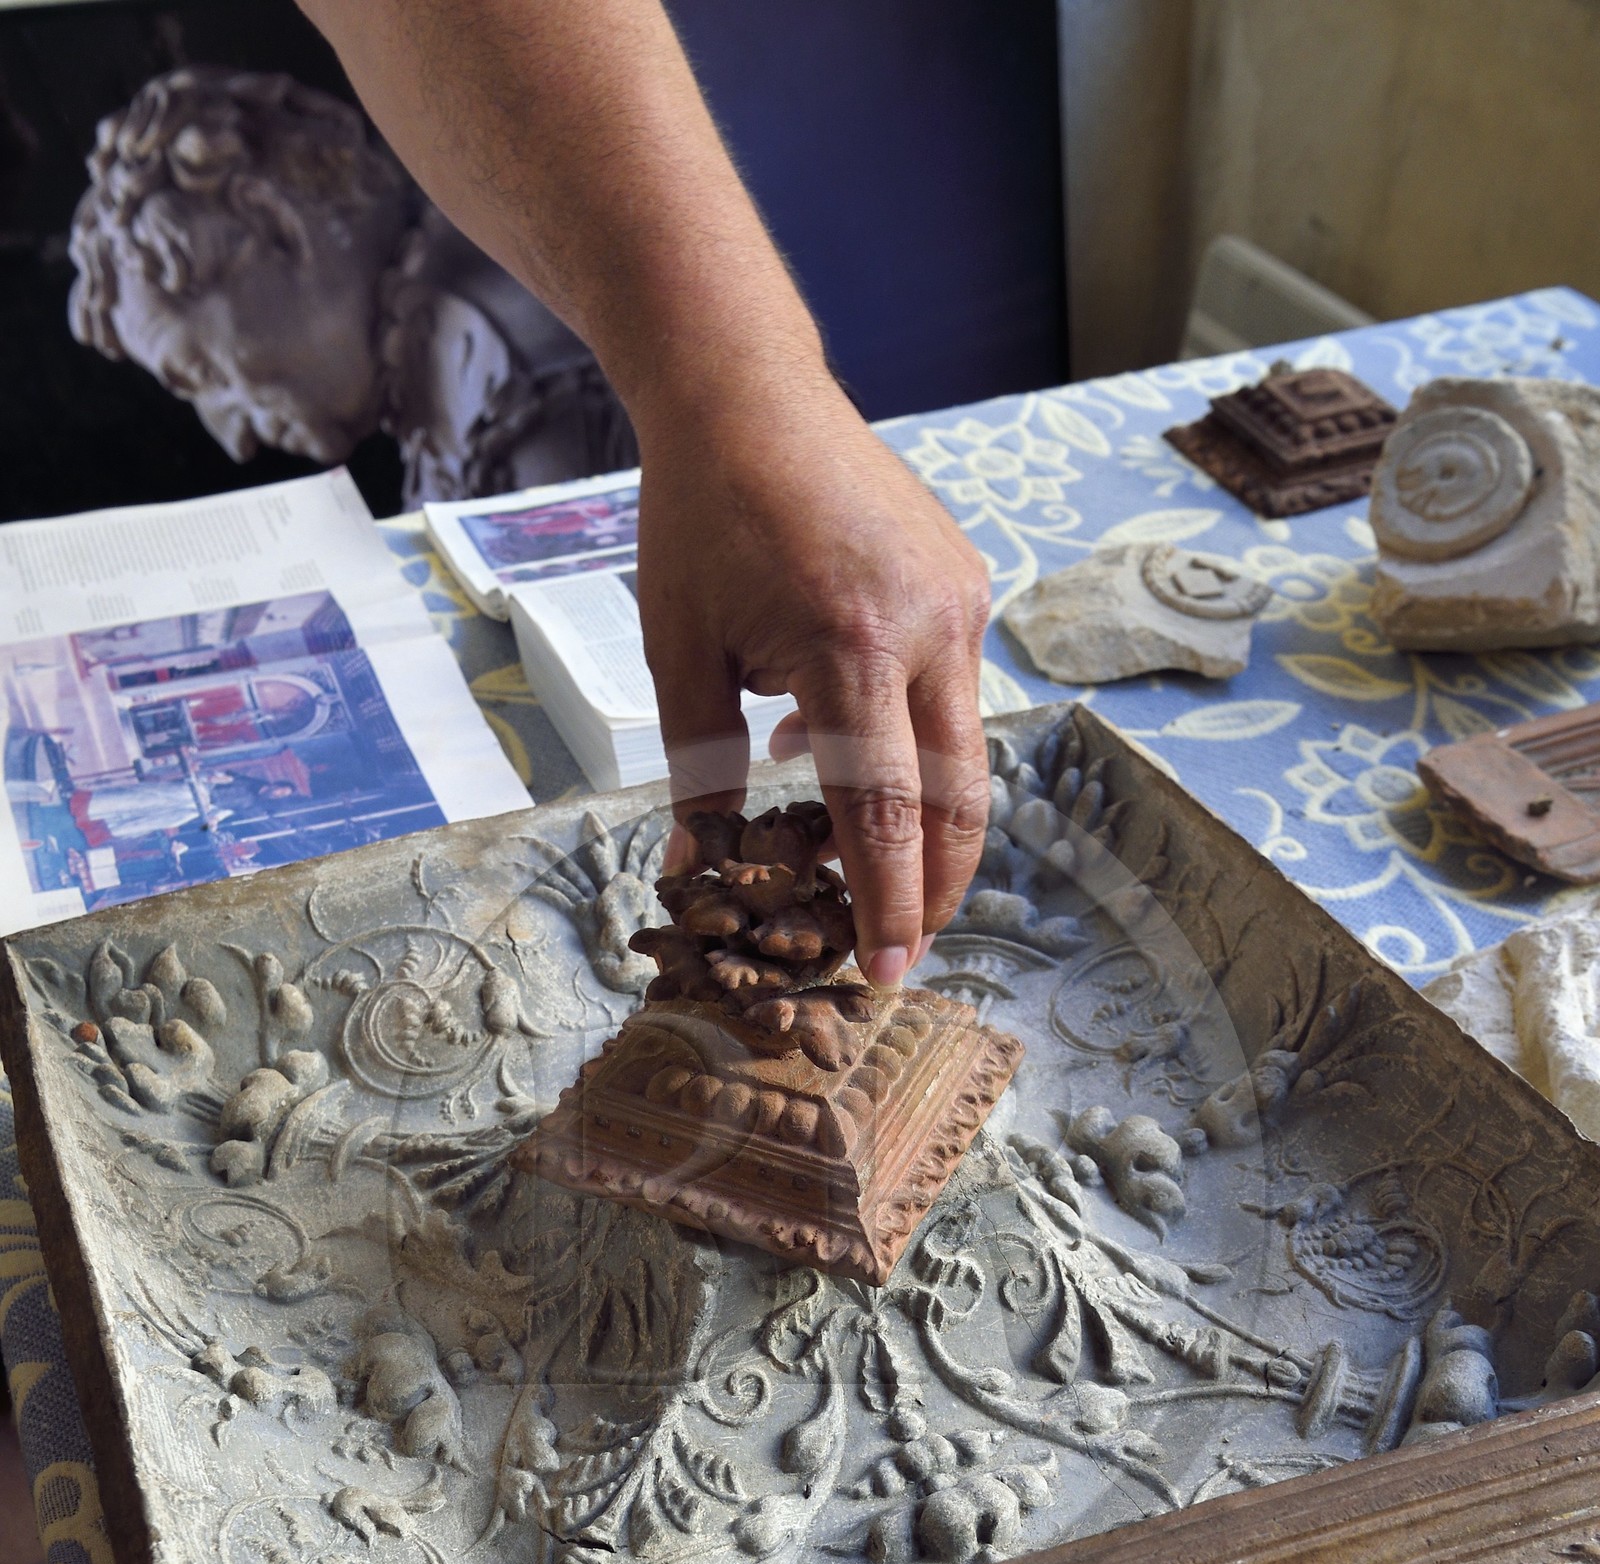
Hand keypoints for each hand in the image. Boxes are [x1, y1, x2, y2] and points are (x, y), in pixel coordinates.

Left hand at [636, 368, 992, 985]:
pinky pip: (954, 693)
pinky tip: (845, 748)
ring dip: (927, 820)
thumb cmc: (698, 518)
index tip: (888, 973)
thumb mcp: (681, 651)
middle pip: (958, 799)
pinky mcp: (968, 585)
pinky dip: (915, 743)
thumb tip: (703, 870)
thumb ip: (699, 769)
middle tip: (905, 946)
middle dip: (937, 886)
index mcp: (851, 648)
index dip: (890, 905)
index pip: (886, 814)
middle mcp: (929, 627)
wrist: (747, 392)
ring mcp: (960, 602)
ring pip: (967, 753)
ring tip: (877, 867)